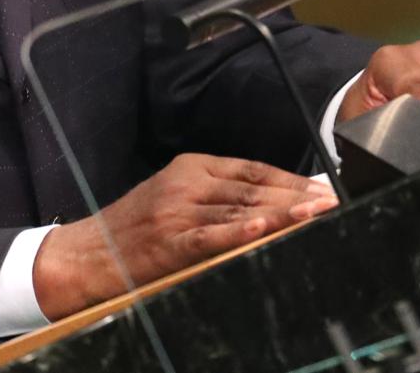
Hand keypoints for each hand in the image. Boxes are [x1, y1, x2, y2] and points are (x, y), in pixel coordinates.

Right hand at [32, 153, 336, 318]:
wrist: (87, 252)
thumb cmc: (135, 227)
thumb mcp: (174, 195)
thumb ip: (217, 194)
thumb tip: (271, 202)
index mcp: (191, 166)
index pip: (254, 169)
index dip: (291, 180)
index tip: (322, 189)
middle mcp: (187, 183)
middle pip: (254, 189)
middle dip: (297, 197)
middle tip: (332, 203)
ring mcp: (177, 211)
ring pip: (240, 210)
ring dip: (283, 214)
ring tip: (316, 216)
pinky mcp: (170, 240)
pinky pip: (211, 236)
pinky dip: (239, 232)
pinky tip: (265, 229)